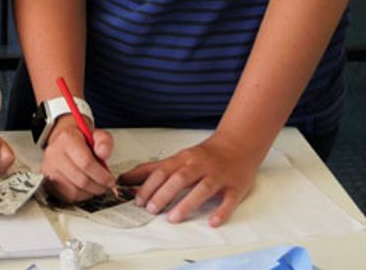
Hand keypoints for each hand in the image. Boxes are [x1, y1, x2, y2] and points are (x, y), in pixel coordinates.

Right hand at [39, 116, 116, 201]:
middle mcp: (54, 153)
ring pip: (74, 191)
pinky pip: (67, 196)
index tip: (111, 180)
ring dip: (90, 192)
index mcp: (67, 138)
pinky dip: (81, 196)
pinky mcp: (47, 180)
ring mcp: (49, 168)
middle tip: (107, 185)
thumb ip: (105, 141)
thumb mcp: (96, 135)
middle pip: (81, 180)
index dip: (102, 175)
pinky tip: (86, 188)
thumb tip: (104, 153)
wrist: (63, 141)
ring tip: (97, 186)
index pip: (86, 163)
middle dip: (99, 186)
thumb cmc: (81, 139)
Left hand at [119, 131, 259, 226]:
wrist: (238, 144)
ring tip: (173, 218)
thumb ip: (155, 169)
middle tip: (151, 209)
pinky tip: (212, 221)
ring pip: (202, 189)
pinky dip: (221, 211)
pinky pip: (229, 200)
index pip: (162, 171)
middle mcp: (199, 166)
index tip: (137, 199)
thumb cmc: (205, 155)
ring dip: (187, 203)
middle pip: (179, 178)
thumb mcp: (178, 157)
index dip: (148, 185)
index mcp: (184, 159)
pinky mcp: (235, 187)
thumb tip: (126, 179)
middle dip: (163, 193)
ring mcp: (218, 176)